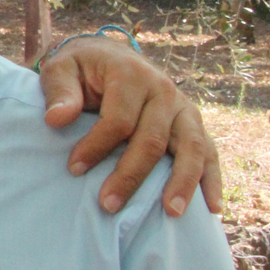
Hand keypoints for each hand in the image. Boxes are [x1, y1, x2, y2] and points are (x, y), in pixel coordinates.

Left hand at [38, 36, 219, 217]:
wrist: (109, 56)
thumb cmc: (82, 68)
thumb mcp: (61, 69)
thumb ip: (60, 91)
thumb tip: (57, 119)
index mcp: (131, 74)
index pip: (118, 119)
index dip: (96, 146)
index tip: (74, 169)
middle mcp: (163, 90)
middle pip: (151, 139)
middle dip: (130, 175)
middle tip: (108, 205)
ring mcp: (183, 108)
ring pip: (190, 148)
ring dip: (181, 182)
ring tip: (170, 213)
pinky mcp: (193, 124)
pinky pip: (209, 152)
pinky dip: (212, 179)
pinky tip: (212, 208)